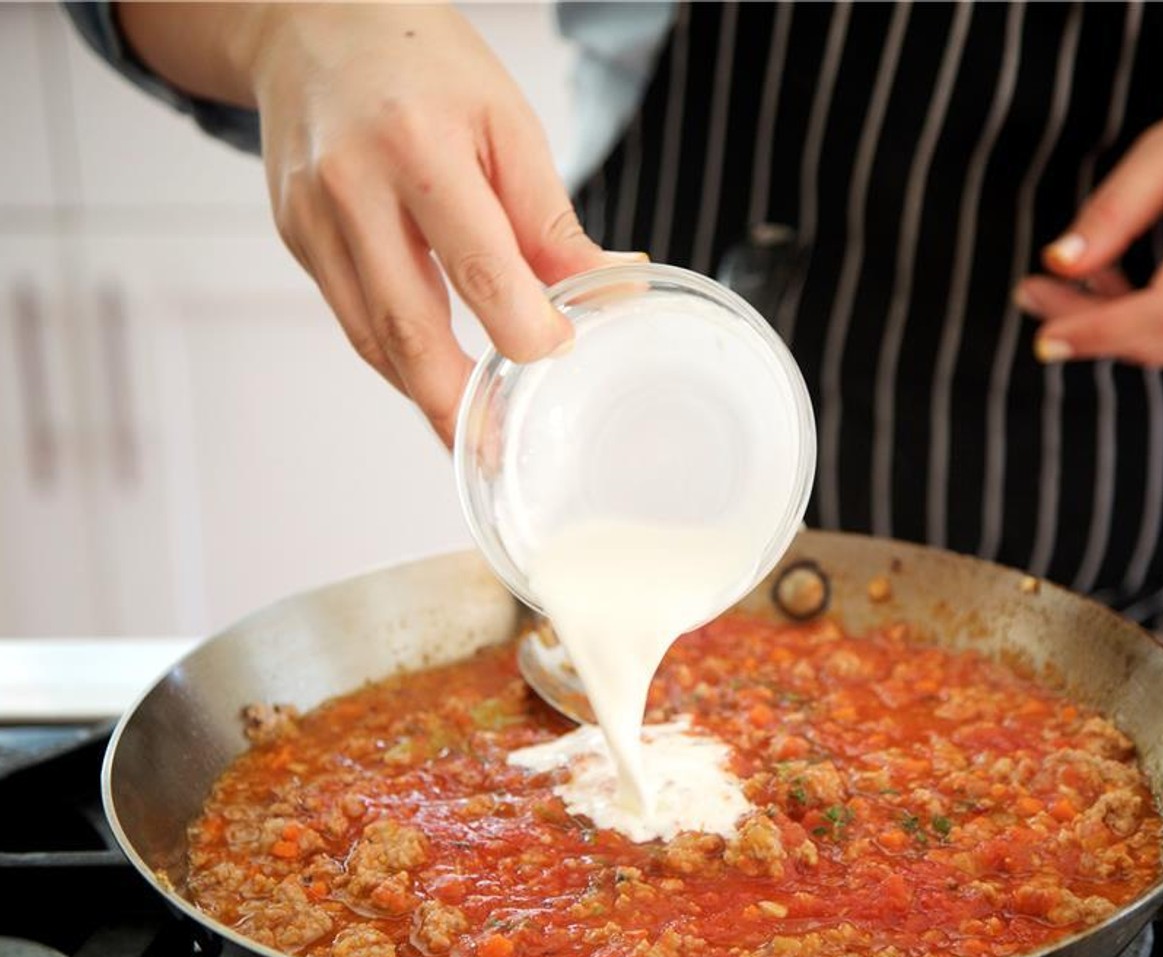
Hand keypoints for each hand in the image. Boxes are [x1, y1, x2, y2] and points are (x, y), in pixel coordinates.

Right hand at [246, 4, 638, 443]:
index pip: (479, 266)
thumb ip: (551, 221)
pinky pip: (351, 319)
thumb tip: (613, 291)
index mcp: (418, 148)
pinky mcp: (296, 238)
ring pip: (372, 339)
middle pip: (408, 329)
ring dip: (425, 399)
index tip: (561, 358)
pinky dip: (396, 362)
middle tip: (501, 456)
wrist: (310, 23)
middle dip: (458, 407)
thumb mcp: (506, 122)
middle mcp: (352, 189)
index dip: (525, 328)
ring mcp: (312, 220)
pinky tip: (433, 386)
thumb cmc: (423, 64)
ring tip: (473, 441)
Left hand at [1015, 63, 1162, 367]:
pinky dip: (1136, 323)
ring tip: (1062, 281)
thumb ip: (1114, 209)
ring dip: (1103, 326)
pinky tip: (1110, 284)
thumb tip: (1057, 262)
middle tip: (1028, 292)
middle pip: (1155, 339)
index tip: (1043, 333)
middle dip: (1083, 327)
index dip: (1098, 331)